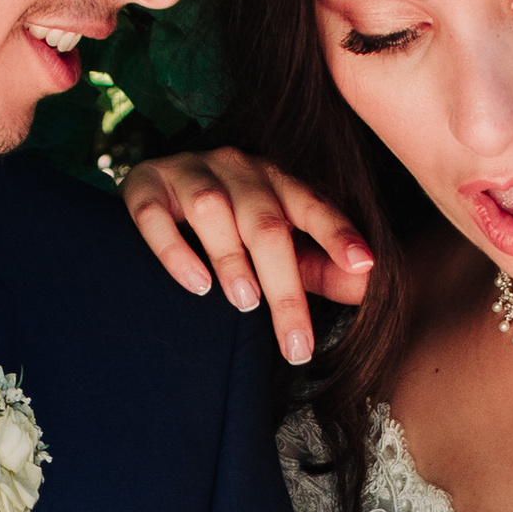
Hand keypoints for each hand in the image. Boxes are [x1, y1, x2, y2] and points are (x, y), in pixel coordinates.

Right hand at [121, 145, 373, 363]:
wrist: (156, 188)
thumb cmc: (229, 222)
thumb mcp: (280, 243)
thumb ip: (320, 267)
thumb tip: (367, 286)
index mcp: (277, 181)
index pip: (313, 206)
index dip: (339, 233)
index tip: (365, 265)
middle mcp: (237, 168)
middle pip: (265, 223)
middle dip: (284, 287)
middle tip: (296, 343)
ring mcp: (189, 172)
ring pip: (212, 209)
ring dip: (231, 258)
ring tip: (245, 302)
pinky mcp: (145, 184)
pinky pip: (156, 214)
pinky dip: (174, 250)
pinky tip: (194, 284)